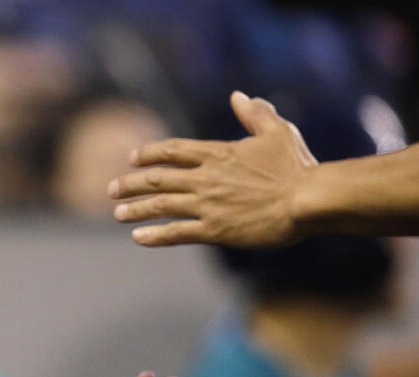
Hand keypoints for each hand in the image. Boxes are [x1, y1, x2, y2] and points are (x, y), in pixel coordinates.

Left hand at [108, 91, 317, 247]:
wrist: (307, 200)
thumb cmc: (296, 166)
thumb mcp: (277, 131)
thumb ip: (254, 113)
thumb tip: (238, 96)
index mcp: (218, 153)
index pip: (173, 151)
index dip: (149, 155)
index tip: (132, 159)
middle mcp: (206, 178)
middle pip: (158, 179)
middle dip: (130, 184)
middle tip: (111, 190)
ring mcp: (208, 205)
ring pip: (161, 206)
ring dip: (136, 210)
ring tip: (118, 214)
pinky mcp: (215, 231)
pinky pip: (177, 233)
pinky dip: (155, 236)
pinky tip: (138, 238)